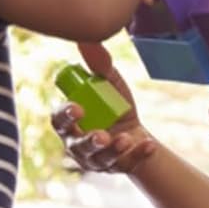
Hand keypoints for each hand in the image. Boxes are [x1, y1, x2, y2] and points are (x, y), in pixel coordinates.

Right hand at [51, 41, 158, 174]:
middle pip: (77, 147)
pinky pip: (127, 164)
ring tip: (126, 139)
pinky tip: (150, 145)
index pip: (58, 121)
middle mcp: (77, 145)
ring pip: (100, 160)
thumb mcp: (109, 84)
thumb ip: (99, 65)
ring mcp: (96, 160)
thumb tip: (87, 39)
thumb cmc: (114, 105)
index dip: (64, 115)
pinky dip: (139, 155)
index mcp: (69, 123)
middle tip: (102, 135)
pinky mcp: (117, 168)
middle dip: (89, 142)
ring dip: (113, 150)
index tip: (77, 108)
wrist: (137, 132)